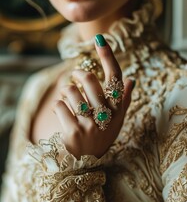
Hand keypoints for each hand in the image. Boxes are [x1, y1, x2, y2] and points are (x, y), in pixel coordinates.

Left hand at [53, 34, 134, 158]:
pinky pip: (59, 106)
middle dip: (78, 72)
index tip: (100, 38)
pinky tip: (62, 111)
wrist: (85, 163)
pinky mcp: (73, 133)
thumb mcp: (116, 122)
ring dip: (66, 90)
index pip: (115, 77)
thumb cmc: (101, 137)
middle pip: (89, 79)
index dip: (108, 56)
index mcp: (117, 110)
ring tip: (67, 96)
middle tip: (75, 74)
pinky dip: (58, 105)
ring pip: (71, 91)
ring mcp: (89, 125)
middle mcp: (106, 116)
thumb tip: (131, 80)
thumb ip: (124, 101)